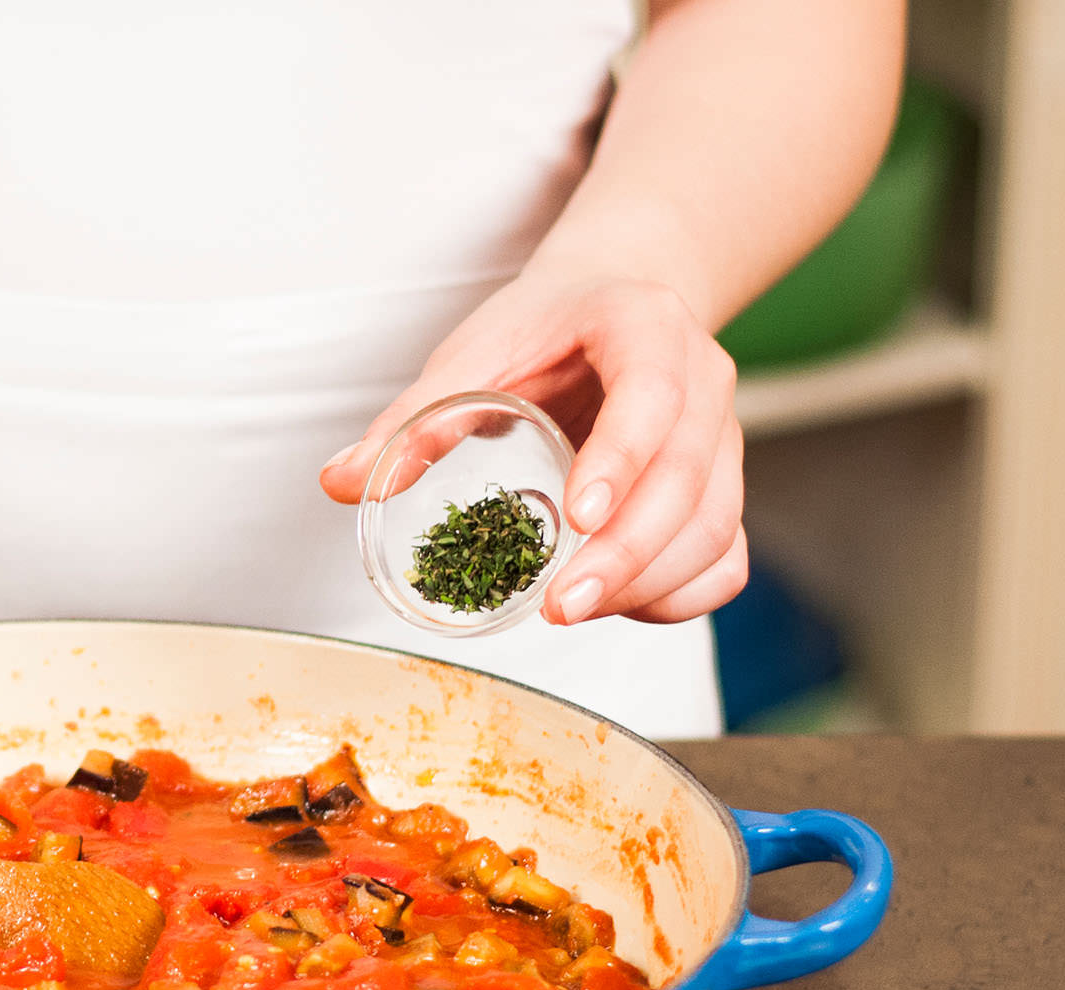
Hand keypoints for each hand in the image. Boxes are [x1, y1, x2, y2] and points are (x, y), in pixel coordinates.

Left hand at [319, 273, 744, 625]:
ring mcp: (723, 437)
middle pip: (687, 478)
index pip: (652, 393)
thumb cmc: (542, 329)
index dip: (621, 457)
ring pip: (713, 525)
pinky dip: (679, 594)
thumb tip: (340, 482)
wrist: (611, 302)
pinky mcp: (722, 488)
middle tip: (560, 607)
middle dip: (626, 554)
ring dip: (648, 583)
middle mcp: (702, 380)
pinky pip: (724, 554)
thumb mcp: (473, 355)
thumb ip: (412, 421)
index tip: (579, 517)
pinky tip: (620, 609)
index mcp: (644, 326)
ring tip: (573, 612)